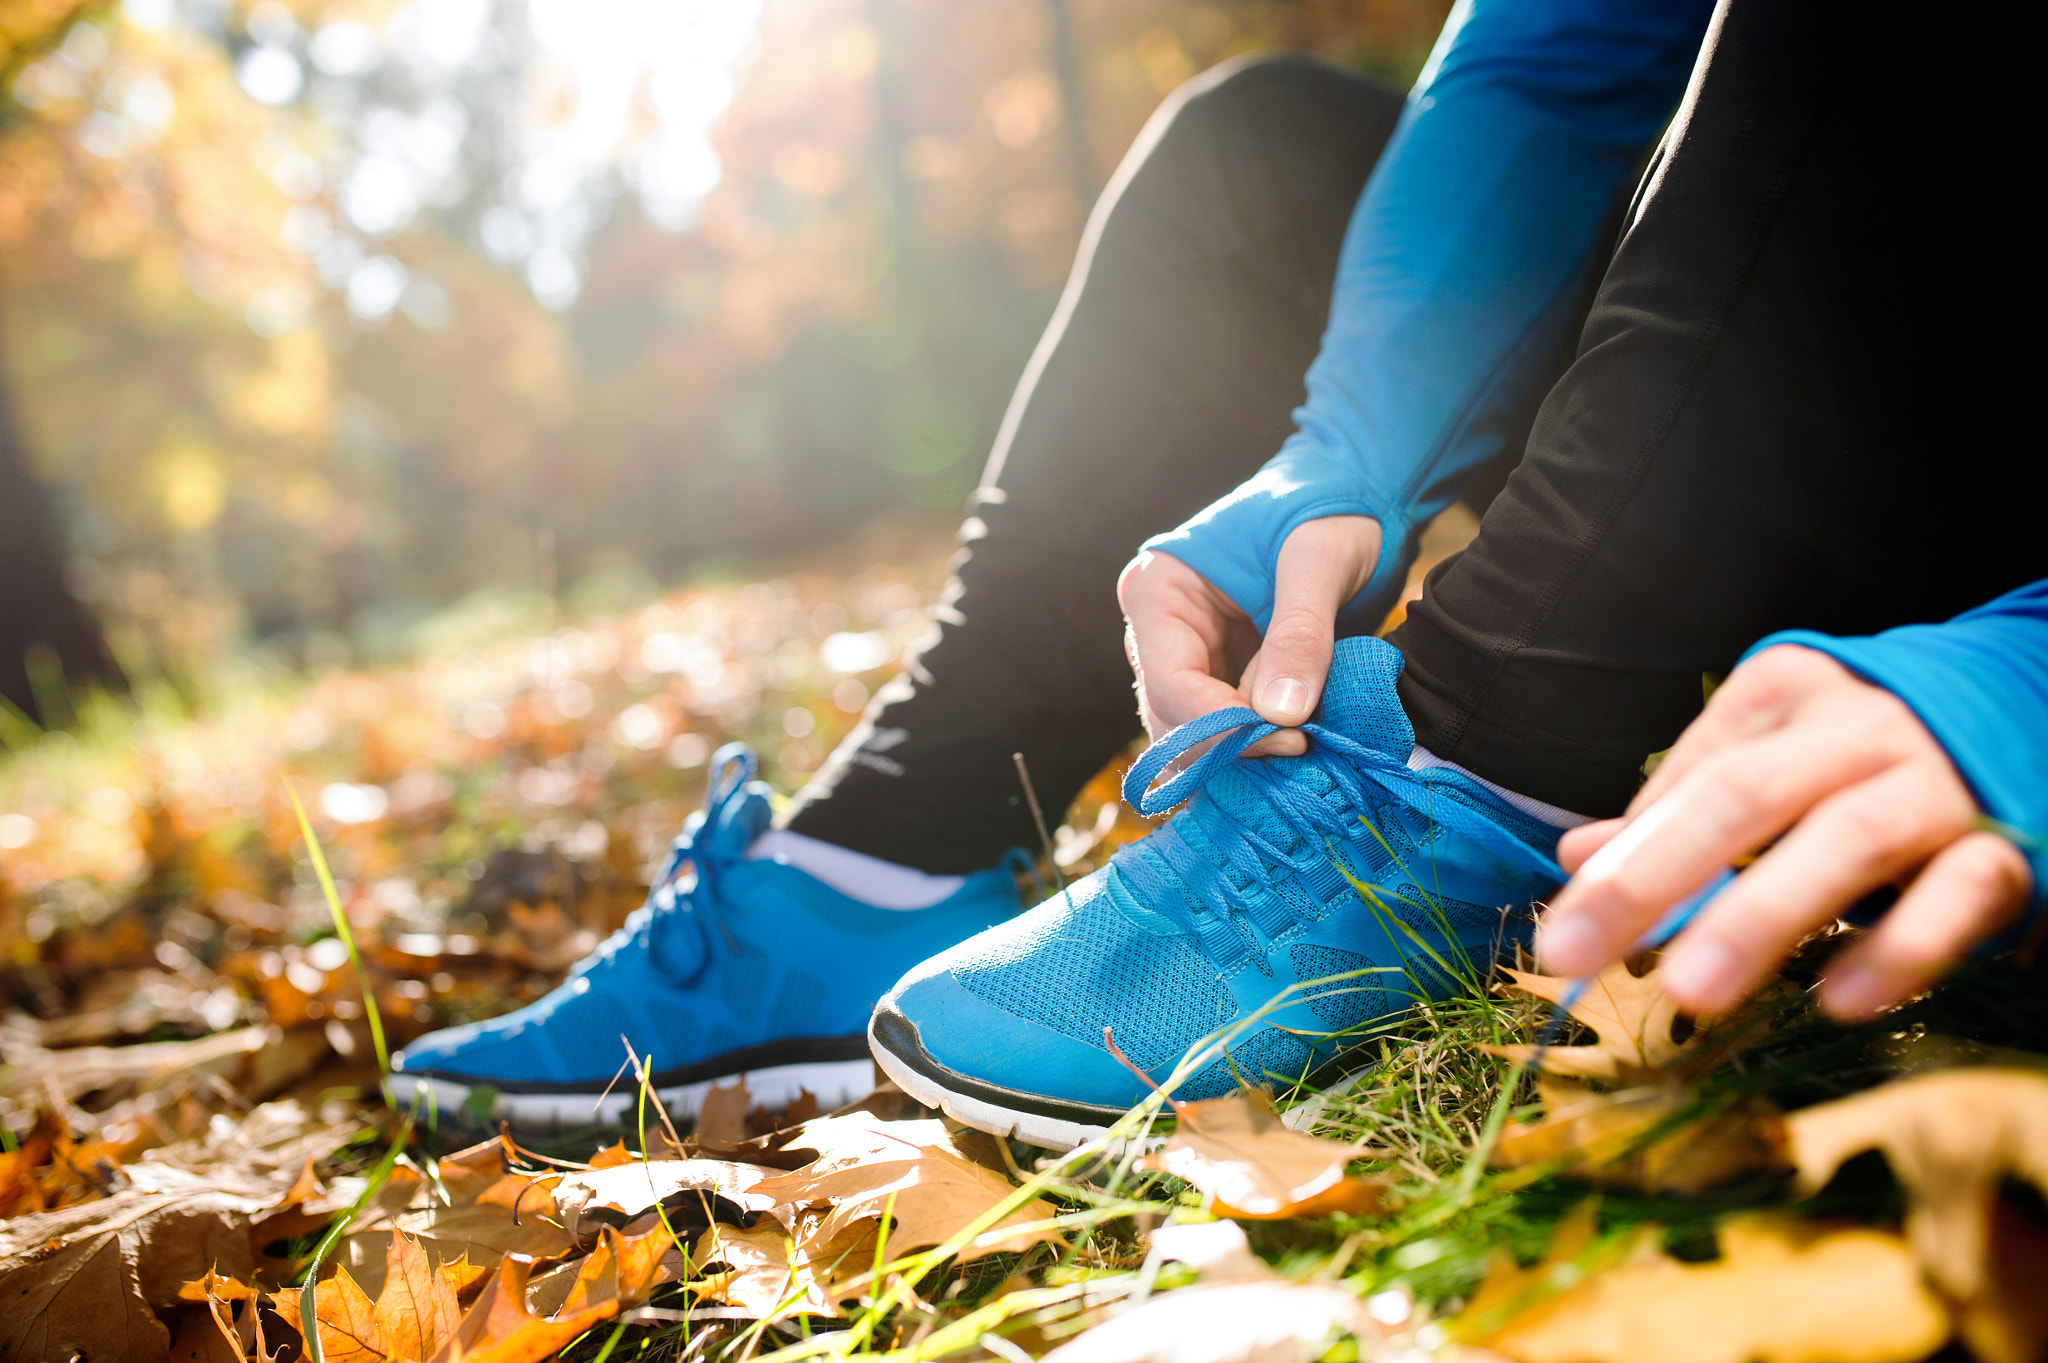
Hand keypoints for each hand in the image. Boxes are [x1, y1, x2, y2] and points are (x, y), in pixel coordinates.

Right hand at [1118, 516, 1382, 757]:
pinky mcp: (1219, 676)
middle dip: (1230, 745)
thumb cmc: (1326, 511)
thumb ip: (1300, 634)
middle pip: (1170, 717)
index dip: (1220, 724)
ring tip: (1303, 748)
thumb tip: (1281, 714)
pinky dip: (1254, 745)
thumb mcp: (1318, 563)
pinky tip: (1296, 746)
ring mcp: (1186, 656)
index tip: (1288, 739)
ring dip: (1241, 753)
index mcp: (1159, 589)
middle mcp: (1158, 630)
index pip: (1170, 681)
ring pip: (1190, 733)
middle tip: (1301, 748)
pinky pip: (1221, 728)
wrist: (1351, 496)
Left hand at [1537, 644, 2032, 1021]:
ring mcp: (1933, 783)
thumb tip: (1577, 862)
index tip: (1564, 934)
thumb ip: (1679, 809)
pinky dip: (1899, 949)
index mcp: (1783, 694)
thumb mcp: (1770, 755)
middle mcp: (1856, 726)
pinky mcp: (2007, 846)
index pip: (1687, 780)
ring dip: (1760, 917)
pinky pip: (1955, 895)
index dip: (1623, 860)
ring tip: (1691, 992)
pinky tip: (1838, 1000)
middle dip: (1651, 880)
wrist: (2028, 716)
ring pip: (1843, 841)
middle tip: (1576, 954)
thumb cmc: (1865, 753)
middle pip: (1741, 796)